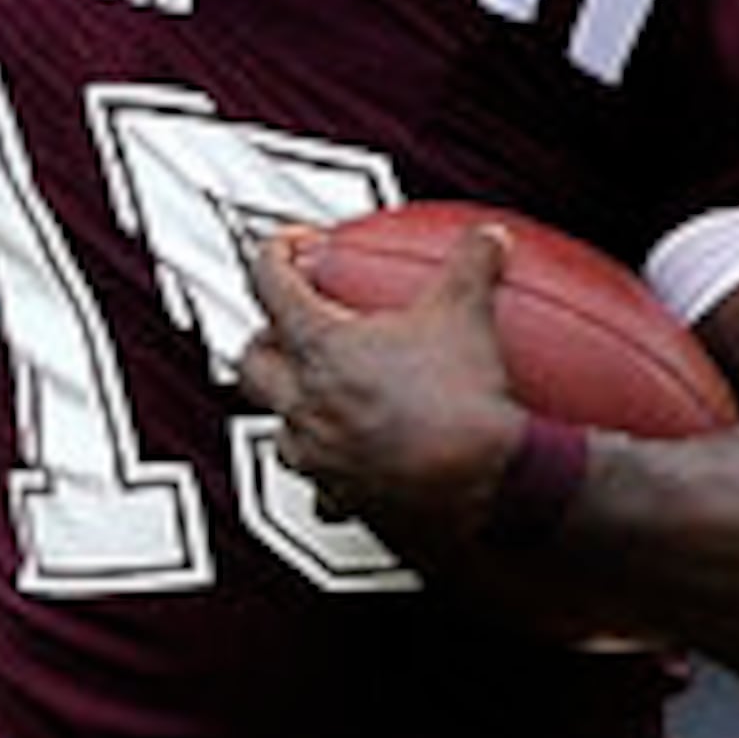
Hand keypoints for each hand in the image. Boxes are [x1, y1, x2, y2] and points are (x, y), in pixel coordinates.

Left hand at [236, 221, 529, 550]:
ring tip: (315, 401)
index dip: (274, 255)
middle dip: (262, 343)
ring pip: (276, 431)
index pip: (270, 285)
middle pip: (252, 364)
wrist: (486, 481)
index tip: (288, 248)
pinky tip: (350, 470)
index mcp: (320, 348)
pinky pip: (320, 490)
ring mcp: (318, 454)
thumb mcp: (468, 314)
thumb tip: (485, 239)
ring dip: (289, 413)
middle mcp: (304, 402)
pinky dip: (329, 477)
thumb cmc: (462, 402)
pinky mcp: (342, 498)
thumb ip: (471, 266)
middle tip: (284, 331)